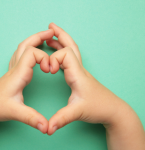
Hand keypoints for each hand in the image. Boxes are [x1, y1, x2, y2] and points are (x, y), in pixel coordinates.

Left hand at [0, 29, 54, 132]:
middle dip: (40, 37)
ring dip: (34, 40)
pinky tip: (32, 52)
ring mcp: (12, 70)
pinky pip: (20, 56)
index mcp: (18, 74)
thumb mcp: (14, 113)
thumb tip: (46, 126)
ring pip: (22, 48)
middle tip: (52, 33)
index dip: (45, 58)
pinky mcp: (11, 74)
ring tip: (45, 37)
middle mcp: (15, 69)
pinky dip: (28, 49)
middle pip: (26, 45)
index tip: (51, 70)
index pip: (32, 54)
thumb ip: (31, 118)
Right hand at [47, 23, 144, 149]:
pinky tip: (57, 57)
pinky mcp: (80, 76)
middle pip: (70, 46)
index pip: (65, 54)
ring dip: (61, 42)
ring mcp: (80, 72)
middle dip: (60, 35)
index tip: (48, 70)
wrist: (113, 110)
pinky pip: (70, 60)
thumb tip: (47, 127)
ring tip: (50, 38)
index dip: (53, 59)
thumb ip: (61, 118)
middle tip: (50, 27)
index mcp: (78, 74)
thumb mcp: (77, 112)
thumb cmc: (98, 108)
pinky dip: (62, 53)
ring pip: (71, 51)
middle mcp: (80, 69)